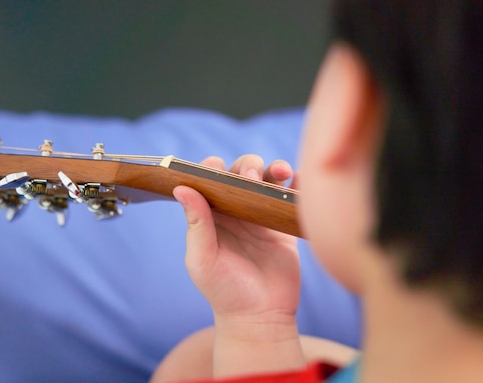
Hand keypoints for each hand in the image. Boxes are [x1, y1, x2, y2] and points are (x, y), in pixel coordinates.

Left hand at [174, 154, 300, 326]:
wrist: (260, 317)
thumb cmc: (224, 291)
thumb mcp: (203, 259)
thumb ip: (196, 224)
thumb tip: (181, 188)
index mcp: (211, 213)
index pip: (210, 178)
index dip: (212, 167)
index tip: (218, 167)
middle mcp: (236, 208)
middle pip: (242, 170)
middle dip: (248, 166)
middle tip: (252, 179)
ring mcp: (262, 213)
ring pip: (268, 177)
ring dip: (274, 167)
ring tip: (281, 172)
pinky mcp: (284, 223)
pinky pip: (291, 195)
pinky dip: (299, 182)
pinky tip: (300, 178)